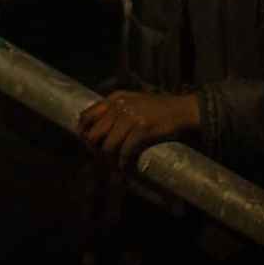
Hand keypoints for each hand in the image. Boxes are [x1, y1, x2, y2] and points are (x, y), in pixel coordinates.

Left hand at [78, 91, 199, 167]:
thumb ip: (114, 108)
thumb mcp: (132, 100)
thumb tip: (95, 126)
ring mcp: (130, 117)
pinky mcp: (142, 129)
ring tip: (111, 166)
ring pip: (108, 145)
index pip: (87, 115)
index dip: (83, 132)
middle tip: (98, 159)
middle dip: (94, 150)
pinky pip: (125, 151)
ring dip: (108, 160)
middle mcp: (119, 106)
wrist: (180, 109)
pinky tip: (123, 166)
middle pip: (94, 134)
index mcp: (115, 98)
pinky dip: (122, 162)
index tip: (86, 143)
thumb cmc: (156, 107)